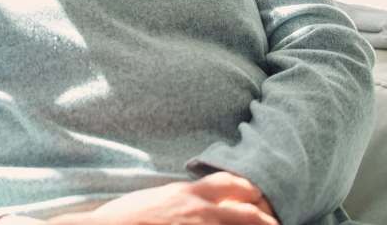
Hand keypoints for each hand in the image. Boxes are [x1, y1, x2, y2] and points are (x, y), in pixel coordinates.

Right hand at [88, 172, 278, 224]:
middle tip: (277, 223)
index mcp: (188, 193)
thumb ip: (180, 197)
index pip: (230, 184)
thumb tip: (194, 198)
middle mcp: (199, 211)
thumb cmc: (127, 215)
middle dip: (265, 220)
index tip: (258, 196)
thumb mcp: (157, 198)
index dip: (249, 190)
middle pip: (246, 213)